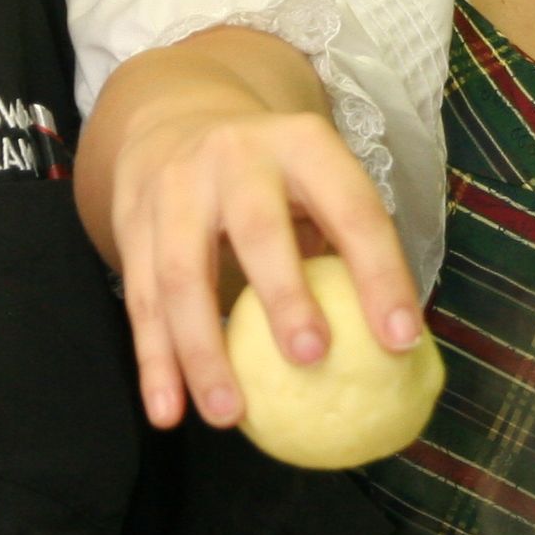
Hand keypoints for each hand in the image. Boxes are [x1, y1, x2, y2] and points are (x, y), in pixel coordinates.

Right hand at [108, 101, 420, 431]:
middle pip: (258, 230)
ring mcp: (175, 191)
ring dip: (203, 351)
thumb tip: (401, 344)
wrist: (173, 118)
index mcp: (303, 146)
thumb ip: (348, 244)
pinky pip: (141, 301)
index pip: (352, 210)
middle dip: (285, 295)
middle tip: (312, 357)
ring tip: (229, 416)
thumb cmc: (272, 176)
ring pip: (182, 276)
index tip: (401, 342)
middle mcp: (235, 159)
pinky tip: (168, 411)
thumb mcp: (315, 178)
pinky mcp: (132, 226)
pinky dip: (154, 362)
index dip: (380, 273)